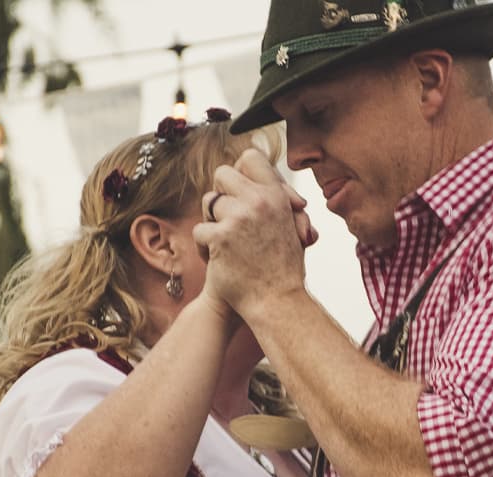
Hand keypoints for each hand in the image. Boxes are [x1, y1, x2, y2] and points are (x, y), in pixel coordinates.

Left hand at [194, 149, 312, 318]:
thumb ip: (281, 201)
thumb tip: (270, 180)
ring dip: (212, 221)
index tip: (240, 191)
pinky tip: (218, 260)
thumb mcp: (293, 227)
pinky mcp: (220, 237)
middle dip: (221, 195)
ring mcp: (238, 218)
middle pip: (222, 173)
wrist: (276, 301)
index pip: (250, 158)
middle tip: (228, 217)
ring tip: (225, 242)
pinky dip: (204, 247)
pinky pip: (199, 230)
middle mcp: (259, 201)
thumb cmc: (284, 268)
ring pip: (208, 201)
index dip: (240, 171)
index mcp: (276, 195)